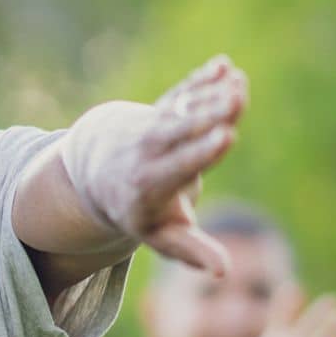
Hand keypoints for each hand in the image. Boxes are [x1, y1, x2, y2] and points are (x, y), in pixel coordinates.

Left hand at [64, 56, 246, 273]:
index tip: (226, 137)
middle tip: (237, 97)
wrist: (97, 170)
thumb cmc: (138, 209)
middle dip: (211, 113)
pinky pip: (183, 92)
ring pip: (185, 108)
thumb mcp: (158, 234)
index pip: (179, 165)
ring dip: (212, 92)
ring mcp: (155, 126)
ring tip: (237, 78)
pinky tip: (224, 64)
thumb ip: (190, 250)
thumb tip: (225, 272)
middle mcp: (150, 151)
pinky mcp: (163, 109)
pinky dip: (201, 79)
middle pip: (183, 130)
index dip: (202, 151)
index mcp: (150, 184)